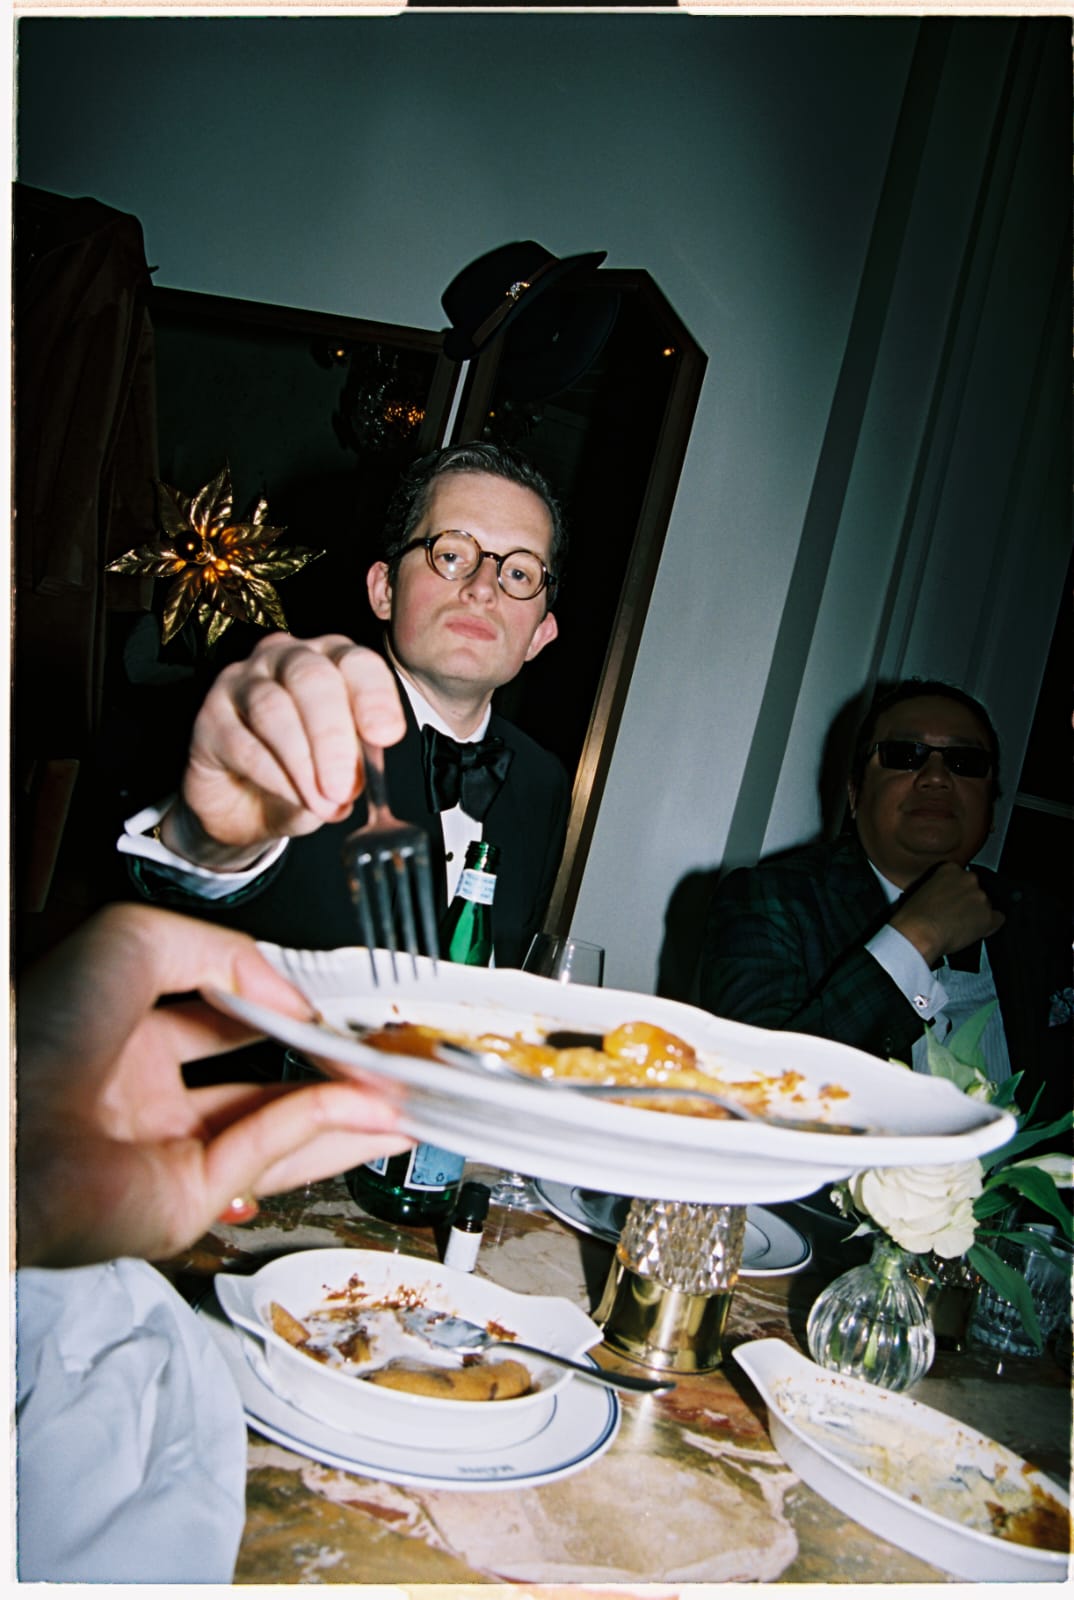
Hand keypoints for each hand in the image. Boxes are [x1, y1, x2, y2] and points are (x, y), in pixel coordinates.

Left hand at [16, 904, 411, 1267]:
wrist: (7, 1126)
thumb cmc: (38, 1033)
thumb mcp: (136, 941)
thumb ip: (226, 952)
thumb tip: (288, 994)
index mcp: (128, 1031)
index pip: (229, 1017)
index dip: (285, 1008)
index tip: (333, 1003)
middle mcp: (148, 1095)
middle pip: (264, 1080)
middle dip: (328, 1068)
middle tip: (378, 1054)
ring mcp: (169, 1150)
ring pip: (280, 1130)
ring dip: (346, 1112)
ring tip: (401, 1093)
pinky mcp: (186, 1201)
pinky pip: (268, 1156)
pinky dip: (322, 1129)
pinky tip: (360, 1108)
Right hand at [161, 634, 406, 866]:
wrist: (245, 807)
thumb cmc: (302, 775)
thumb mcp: (341, 771)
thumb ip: (355, 765)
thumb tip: (357, 779)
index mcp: (330, 660)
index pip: (357, 663)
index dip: (374, 698)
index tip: (386, 736)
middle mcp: (284, 658)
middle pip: (312, 679)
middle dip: (334, 737)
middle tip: (345, 787)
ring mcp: (241, 681)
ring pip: (273, 709)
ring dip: (303, 763)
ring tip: (323, 803)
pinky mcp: (209, 716)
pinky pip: (242, 743)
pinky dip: (274, 777)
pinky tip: (293, 798)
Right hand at [889, 860, 1004, 966]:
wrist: (918, 933)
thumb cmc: (912, 916)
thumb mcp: (919, 890)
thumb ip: (938, 888)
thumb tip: (944, 898)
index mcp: (951, 869)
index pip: (962, 877)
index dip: (957, 891)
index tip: (952, 899)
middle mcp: (969, 879)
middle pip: (976, 890)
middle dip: (968, 901)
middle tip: (953, 914)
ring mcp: (980, 897)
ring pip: (986, 905)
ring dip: (976, 914)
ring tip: (958, 926)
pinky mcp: (988, 917)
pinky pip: (998, 919)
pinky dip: (989, 926)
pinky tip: (977, 931)